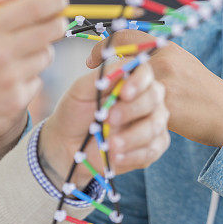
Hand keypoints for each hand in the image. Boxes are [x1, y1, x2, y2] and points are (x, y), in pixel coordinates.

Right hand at [0, 0, 67, 157]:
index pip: (38, 7)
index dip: (56, 0)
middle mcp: (1, 53)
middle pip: (53, 31)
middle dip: (54, 22)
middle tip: (46, 23)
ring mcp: (8, 80)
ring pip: (46, 56)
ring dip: (37, 50)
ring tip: (14, 52)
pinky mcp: (12, 102)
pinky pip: (37, 81)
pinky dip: (27, 76)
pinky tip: (6, 76)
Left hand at [38, 61, 169, 188]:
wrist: (68, 144)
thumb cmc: (76, 113)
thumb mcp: (81, 91)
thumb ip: (102, 77)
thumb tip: (124, 66)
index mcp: (130, 79)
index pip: (145, 72)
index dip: (139, 81)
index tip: (124, 93)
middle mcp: (146, 98)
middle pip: (154, 97)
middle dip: (132, 110)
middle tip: (109, 120)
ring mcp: (153, 122)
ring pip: (154, 125)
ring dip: (132, 136)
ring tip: (110, 145)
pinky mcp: (152, 147)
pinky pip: (152, 150)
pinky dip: (133, 155)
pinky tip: (115, 157)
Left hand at [86, 31, 222, 146]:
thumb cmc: (202, 91)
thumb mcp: (181, 65)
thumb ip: (156, 60)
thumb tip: (128, 57)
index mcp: (166, 47)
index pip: (125, 36)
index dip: (102, 47)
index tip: (92, 61)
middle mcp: (164, 60)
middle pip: (120, 63)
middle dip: (104, 77)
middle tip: (95, 88)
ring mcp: (165, 82)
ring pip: (125, 87)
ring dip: (111, 99)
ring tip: (104, 111)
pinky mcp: (166, 106)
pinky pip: (137, 110)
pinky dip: (125, 117)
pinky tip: (120, 124)